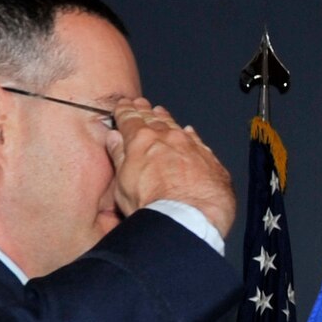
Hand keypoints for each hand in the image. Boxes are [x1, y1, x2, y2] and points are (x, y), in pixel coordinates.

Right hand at [105, 101, 234, 237]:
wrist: (189, 217)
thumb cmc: (152, 205)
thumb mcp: (123, 182)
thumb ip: (119, 156)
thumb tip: (113, 139)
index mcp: (141, 140)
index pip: (130, 120)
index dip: (125, 111)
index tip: (123, 105)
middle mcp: (167, 138)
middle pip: (153, 119)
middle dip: (145, 111)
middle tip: (140, 104)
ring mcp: (190, 147)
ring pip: (175, 127)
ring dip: (166, 119)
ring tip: (160, 112)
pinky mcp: (208, 160)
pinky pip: (197, 141)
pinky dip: (190, 135)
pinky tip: (188, 131)